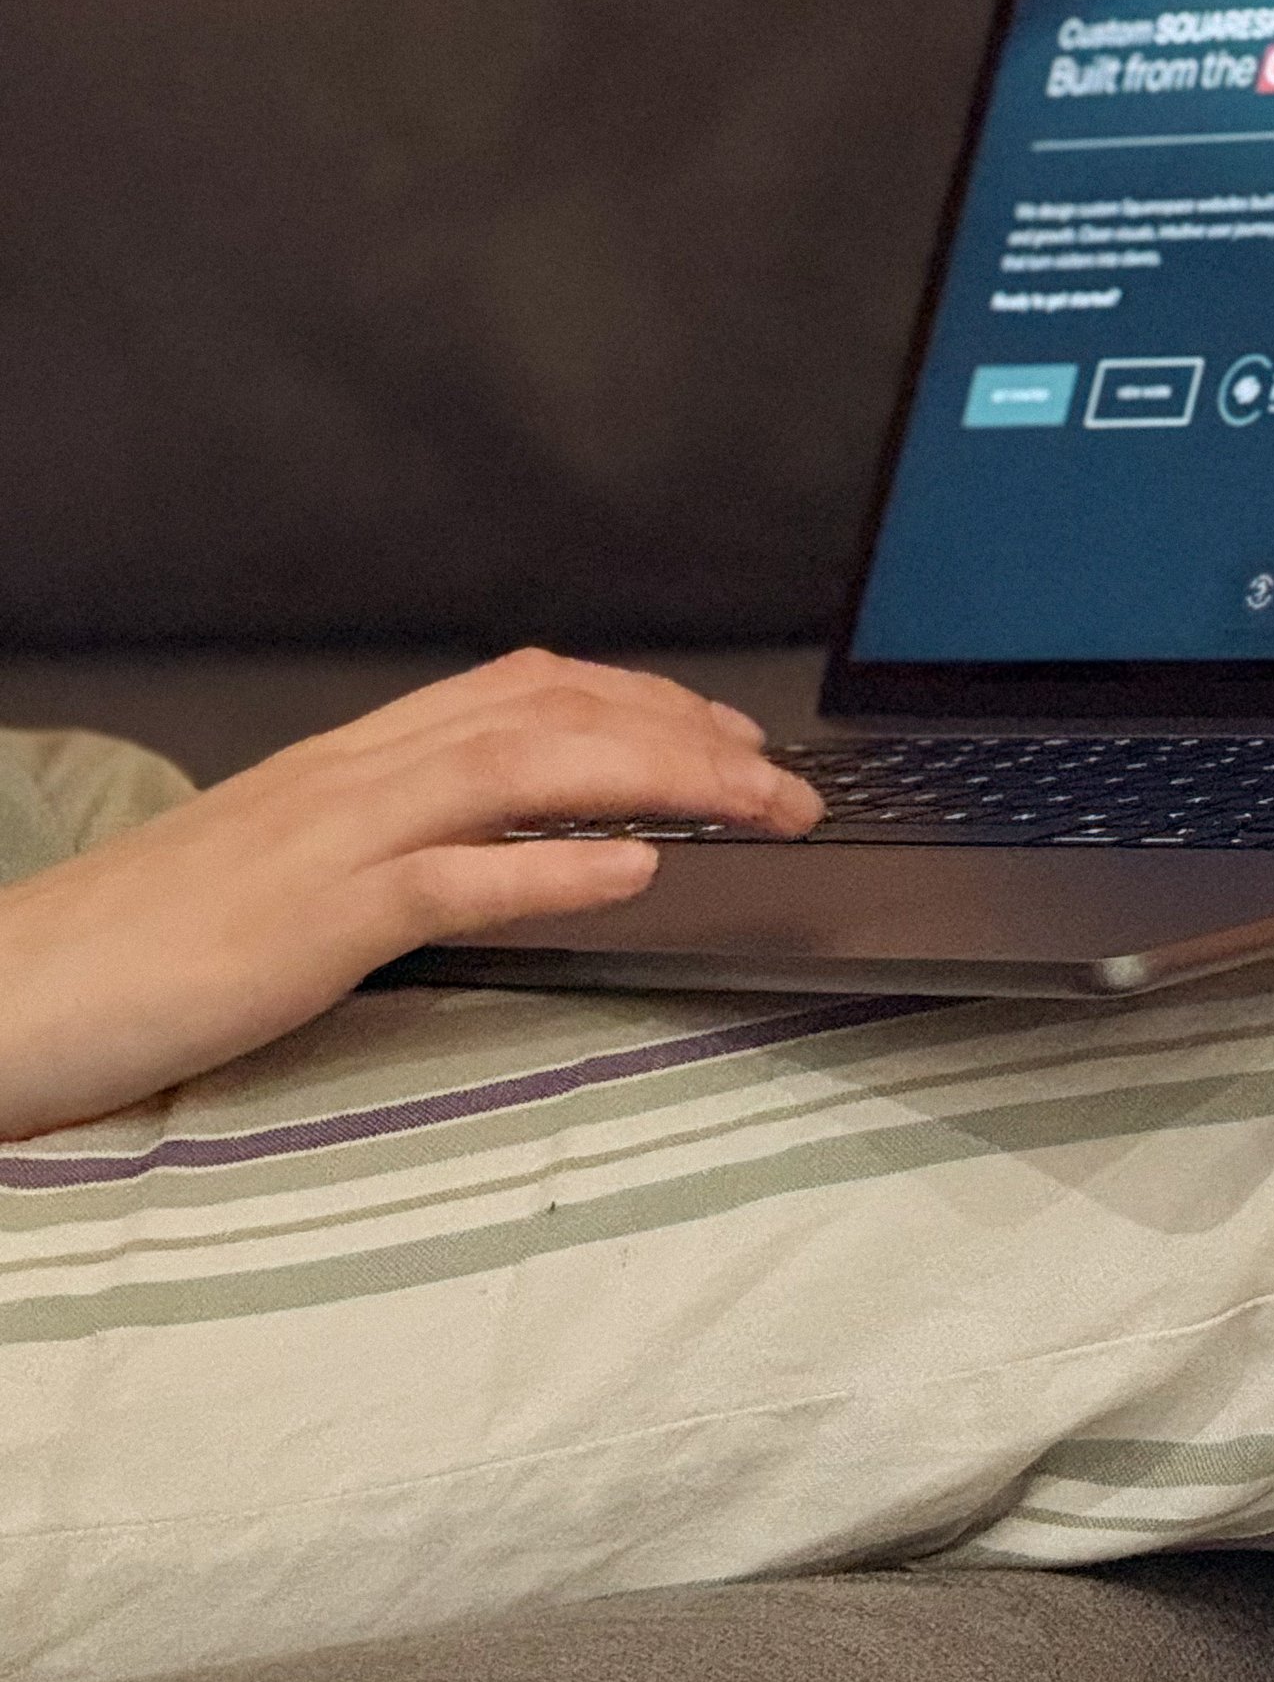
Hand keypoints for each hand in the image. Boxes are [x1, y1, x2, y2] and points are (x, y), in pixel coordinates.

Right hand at [0, 652, 822, 1138]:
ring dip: (665, 779)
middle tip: (789, 778)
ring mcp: (332, 842)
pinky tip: (638, 870)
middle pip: (551, 712)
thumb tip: (502, 850)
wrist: (12, 993)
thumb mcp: (287, 875)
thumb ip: (390, 847)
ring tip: (760, 807)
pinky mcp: (311, 922)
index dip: (642, 697)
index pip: (522, 688)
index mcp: (348, 763)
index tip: (732, 731)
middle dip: (689, 733)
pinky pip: (453, 879)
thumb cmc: (139, 950)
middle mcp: (352, 777)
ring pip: (524, 768)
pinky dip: (557, 866)